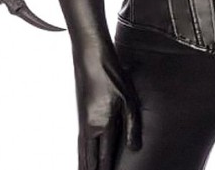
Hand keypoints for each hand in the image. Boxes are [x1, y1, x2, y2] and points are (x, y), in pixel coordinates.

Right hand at [74, 44, 141, 169]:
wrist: (91, 55)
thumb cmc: (112, 74)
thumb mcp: (128, 97)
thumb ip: (132, 124)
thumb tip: (134, 149)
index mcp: (102, 124)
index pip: (104, 157)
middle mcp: (90, 126)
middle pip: (89, 158)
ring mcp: (83, 120)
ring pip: (82, 151)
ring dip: (84, 164)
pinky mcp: (81, 114)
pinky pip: (81, 141)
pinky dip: (81, 153)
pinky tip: (83, 154)